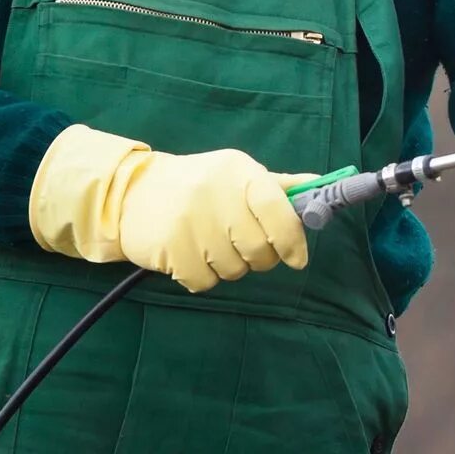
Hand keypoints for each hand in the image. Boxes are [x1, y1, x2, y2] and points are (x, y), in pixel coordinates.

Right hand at [29, 124, 312, 292]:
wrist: (131, 192)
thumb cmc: (197, 184)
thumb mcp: (237, 175)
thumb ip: (279, 186)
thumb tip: (322, 187)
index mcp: (240, 172)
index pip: (280, 211)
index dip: (293, 240)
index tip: (296, 258)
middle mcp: (217, 193)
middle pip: (260, 249)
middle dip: (258, 257)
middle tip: (243, 247)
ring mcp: (191, 221)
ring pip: (234, 269)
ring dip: (228, 266)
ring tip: (210, 245)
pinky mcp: (169, 248)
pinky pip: (205, 282)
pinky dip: (202, 277)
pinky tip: (190, 256)